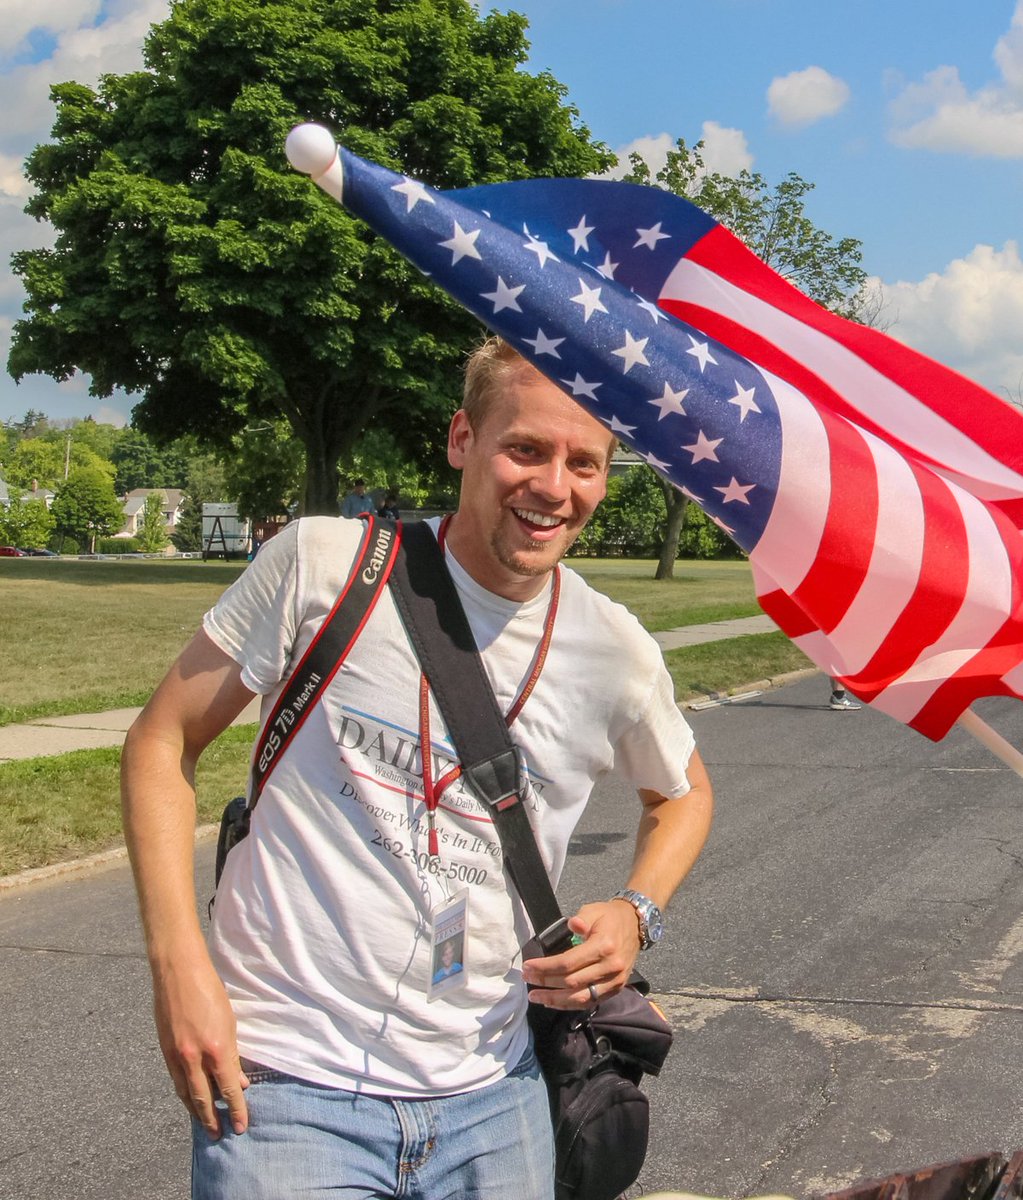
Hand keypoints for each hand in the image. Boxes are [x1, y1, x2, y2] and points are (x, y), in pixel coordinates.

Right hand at [152, 956, 249, 1139]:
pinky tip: (189, 1099)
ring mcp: (176, 1055)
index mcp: (215, 1049)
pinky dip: (184, 1093)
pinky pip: (176, 1080)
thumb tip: (238, 1082)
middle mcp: (193, 1057)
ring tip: (204, 1124)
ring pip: (185, 1093)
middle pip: (203, 1098)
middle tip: (219, 1136)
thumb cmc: (209, 991)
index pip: (228, 1089)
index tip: (241, 1126)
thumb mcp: (229, 1022)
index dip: (236, 1110)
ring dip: (195, 1111)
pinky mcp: (165, 1050)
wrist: (178, 971)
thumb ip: (233, 1055)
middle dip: (212, 1120)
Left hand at [521, 899, 641, 1009]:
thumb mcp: (594, 910)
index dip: (545, 967)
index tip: (528, 966)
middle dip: (545, 982)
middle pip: (571, 982)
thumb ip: (582, 918)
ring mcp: (615, 981)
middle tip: (527, 979)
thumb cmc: (610, 916)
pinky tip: (554, 1002)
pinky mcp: (616, 989)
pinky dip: (571, 1004)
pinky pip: (591, 1002)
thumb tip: (572, 925)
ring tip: (535, 997)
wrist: (636, 925)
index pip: (568, 963)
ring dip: (555, 999)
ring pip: (581, 998)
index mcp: (604, 946)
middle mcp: (611, 967)